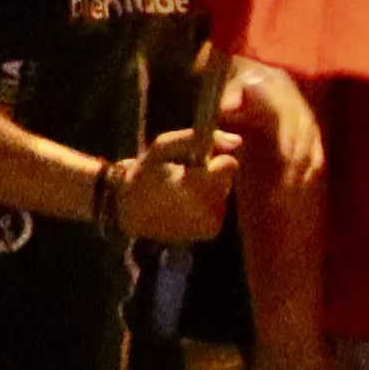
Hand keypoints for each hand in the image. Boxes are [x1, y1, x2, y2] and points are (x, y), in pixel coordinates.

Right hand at [113, 124, 237, 246]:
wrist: (131, 212)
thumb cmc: (147, 173)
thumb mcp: (165, 146)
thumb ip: (198, 138)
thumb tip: (237, 141)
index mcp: (192, 187)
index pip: (229, 166)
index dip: (217, 160)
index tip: (199, 161)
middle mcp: (205, 210)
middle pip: (227, 178)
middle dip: (212, 172)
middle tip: (186, 175)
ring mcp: (210, 224)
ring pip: (224, 191)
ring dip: (209, 187)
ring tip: (183, 190)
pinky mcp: (212, 231)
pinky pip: (220, 205)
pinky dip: (207, 201)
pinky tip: (187, 203)